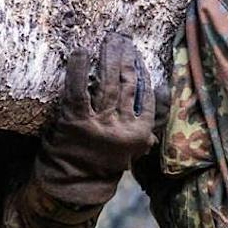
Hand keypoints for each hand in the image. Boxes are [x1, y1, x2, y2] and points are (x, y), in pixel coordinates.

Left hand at [32, 32, 158, 207]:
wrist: (73, 187)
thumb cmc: (100, 168)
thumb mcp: (127, 155)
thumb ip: (141, 140)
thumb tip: (154, 131)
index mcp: (138, 133)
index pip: (145, 98)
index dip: (142, 74)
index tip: (138, 57)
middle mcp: (121, 126)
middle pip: (126, 85)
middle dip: (125, 59)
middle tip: (123, 40)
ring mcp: (98, 123)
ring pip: (107, 83)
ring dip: (108, 58)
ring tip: (109, 41)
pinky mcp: (75, 120)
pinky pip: (78, 89)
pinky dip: (78, 69)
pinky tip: (81, 51)